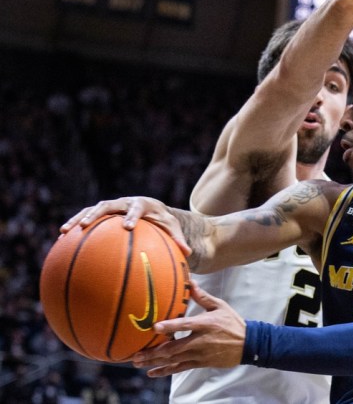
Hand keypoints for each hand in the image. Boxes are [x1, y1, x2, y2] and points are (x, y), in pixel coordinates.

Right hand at [59, 196, 190, 254]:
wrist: (154, 210)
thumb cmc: (164, 221)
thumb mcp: (173, 229)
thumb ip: (179, 240)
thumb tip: (189, 254)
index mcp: (143, 204)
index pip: (137, 207)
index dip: (132, 215)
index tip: (128, 227)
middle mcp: (125, 202)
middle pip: (108, 205)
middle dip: (97, 215)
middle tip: (87, 226)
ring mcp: (112, 207)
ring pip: (92, 209)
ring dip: (78, 219)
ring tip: (64, 231)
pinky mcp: (103, 214)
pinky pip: (86, 219)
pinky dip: (74, 227)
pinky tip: (60, 240)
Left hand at [132, 281, 246, 376]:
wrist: (248, 344)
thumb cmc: (232, 322)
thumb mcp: (219, 306)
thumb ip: (202, 296)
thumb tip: (190, 281)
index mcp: (205, 324)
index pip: (185, 325)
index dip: (170, 326)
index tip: (154, 327)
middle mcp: (201, 341)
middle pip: (174, 347)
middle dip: (153, 351)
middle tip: (136, 353)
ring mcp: (200, 354)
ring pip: (174, 360)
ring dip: (155, 362)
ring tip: (138, 362)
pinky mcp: (201, 363)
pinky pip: (180, 368)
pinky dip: (165, 371)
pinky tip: (152, 372)